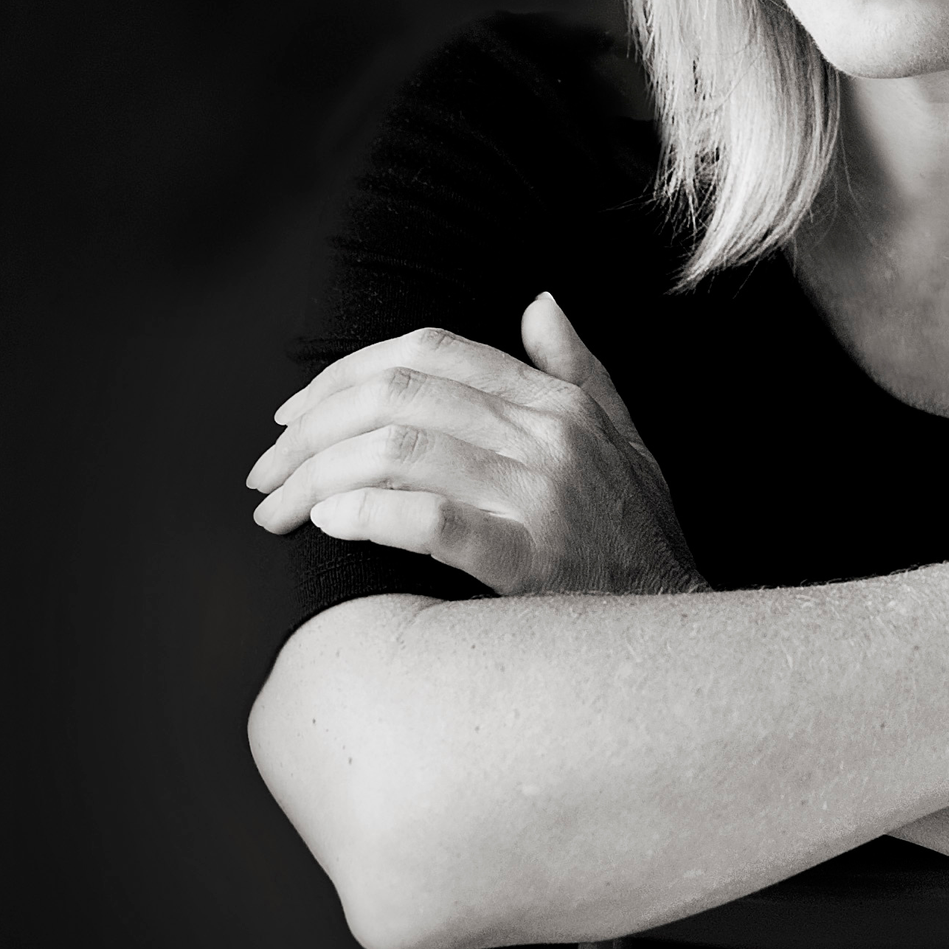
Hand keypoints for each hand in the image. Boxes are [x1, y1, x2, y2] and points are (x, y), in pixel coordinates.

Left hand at [247, 295, 707, 596]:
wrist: (684, 644)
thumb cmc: (642, 547)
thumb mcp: (627, 445)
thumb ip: (579, 372)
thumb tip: (539, 303)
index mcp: (558, 403)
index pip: (429, 352)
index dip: (345, 373)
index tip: (292, 414)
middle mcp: (547, 437)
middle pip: (397, 396)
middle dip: (311, 429)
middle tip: (265, 472)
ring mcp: (539, 498)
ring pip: (398, 452)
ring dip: (317, 477)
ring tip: (279, 510)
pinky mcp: (528, 563)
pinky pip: (429, 520)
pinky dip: (367, 512)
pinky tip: (328, 522)